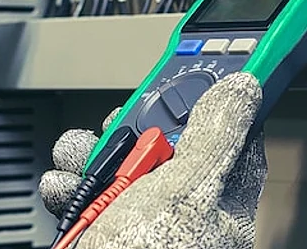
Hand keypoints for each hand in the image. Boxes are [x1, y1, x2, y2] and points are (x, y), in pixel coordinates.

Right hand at [40, 72, 267, 248]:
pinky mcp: (101, 227)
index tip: (185, 78)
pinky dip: (66, 184)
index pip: (226, 135)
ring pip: (117, 161)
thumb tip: (244, 89)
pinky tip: (63, 188)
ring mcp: (138, 219)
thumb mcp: (187, 191)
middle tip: (119, 130)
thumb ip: (214, 137)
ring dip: (88, 154)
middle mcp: (180, 209)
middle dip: (131, 128)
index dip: (206, 101)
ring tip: (79, 159)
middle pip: (161, 141)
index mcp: (219, 201)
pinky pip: (84, 190)